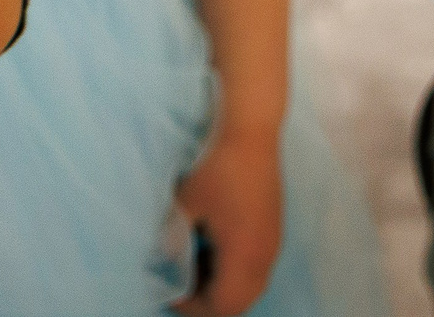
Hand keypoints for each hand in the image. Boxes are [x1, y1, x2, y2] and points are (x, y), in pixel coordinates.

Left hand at [173, 130, 282, 315]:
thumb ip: (174, 238)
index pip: (223, 305)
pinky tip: (208, 249)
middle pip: (240, 302)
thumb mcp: (185, 204)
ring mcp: (272, 245)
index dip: (194, 307)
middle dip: (208, 302)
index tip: (169, 295)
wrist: (250, 133)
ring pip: (250, 286)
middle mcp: (265, 257)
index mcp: (244, 255)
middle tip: (179, 288)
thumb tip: (162, 263)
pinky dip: (232, 271)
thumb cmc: (214, 166)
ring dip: (222, 287)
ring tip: (190, 269)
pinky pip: (255, 268)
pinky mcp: (272, 232)